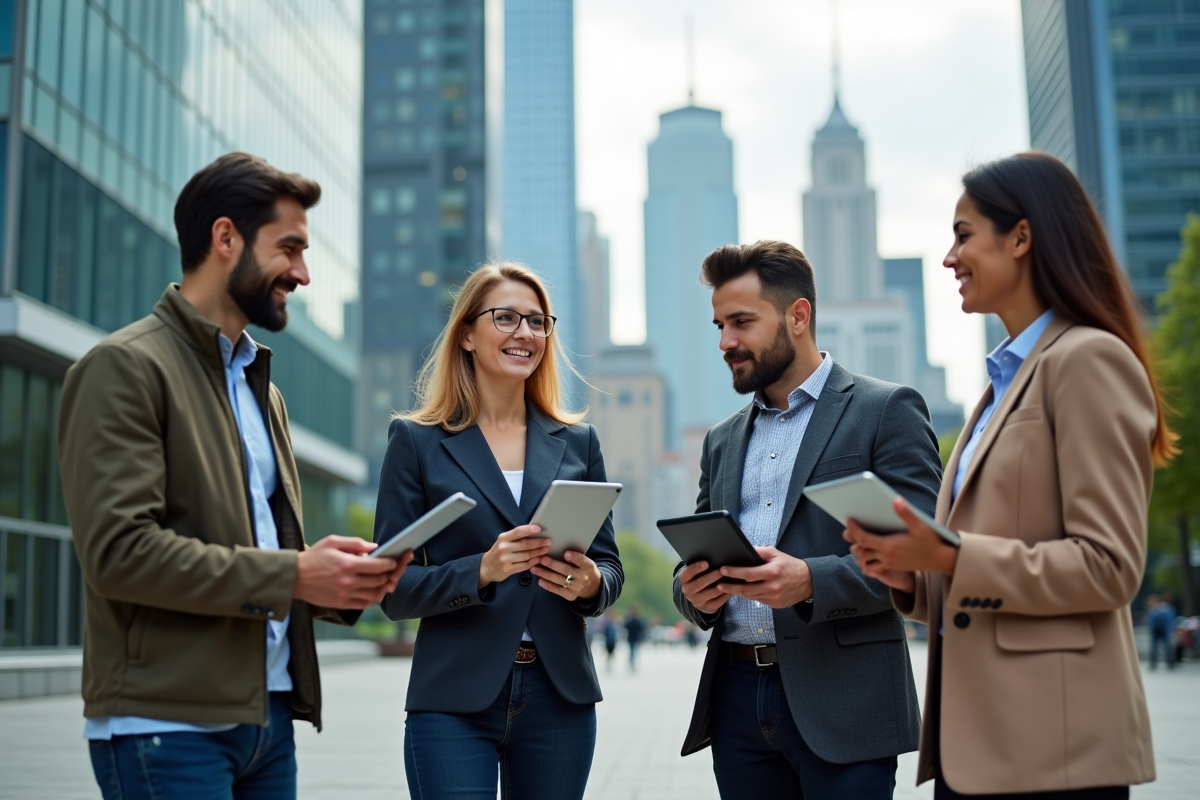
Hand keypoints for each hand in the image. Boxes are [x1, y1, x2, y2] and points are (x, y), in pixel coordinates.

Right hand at [294, 535, 412, 609]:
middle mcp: (348, 581)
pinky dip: (373, 598)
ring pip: (376, 594)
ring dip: (384, 587)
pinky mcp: (341, 604)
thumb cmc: (314, 557)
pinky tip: (374, 590)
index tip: (395, 560)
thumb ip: (356, 543)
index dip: (392, 563)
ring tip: (385, 580)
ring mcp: (345, 595)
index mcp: (348, 564)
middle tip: (394, 569)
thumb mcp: (333, 541)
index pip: (380, 566)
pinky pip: (365, 604)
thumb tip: (375, 547)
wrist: (294, 577)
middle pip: (380, 580)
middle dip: (390, 574)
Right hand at [479, 524, 550, 588]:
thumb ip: (515, 538)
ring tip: (546, 550)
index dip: (529, 530)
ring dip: (538, 552)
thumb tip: (534, 532)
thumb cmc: (499, 552)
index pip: (517, 532)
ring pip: (526, 555)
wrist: (486, 568)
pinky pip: (525, 565)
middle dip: (538, 542)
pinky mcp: (508, 569)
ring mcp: (505, 559)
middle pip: (524, 544)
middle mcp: (503, 548)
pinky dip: (533, 562)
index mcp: (503, 538)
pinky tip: (539, 559)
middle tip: (548, 541)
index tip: (539, 528)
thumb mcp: (503, 541)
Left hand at [531, 551, 601, 600]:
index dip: (574, 557)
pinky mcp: (570, 596)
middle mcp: (583, 577)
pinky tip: (540, 580)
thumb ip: (576, 557)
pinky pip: (557, 590)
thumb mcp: (585, 561)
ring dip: (545, 574)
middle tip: (542, 559)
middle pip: (566, 570)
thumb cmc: (584, 569)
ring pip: (558, 580)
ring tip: (534, 568)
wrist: (592, 586)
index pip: (582, 560)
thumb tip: (559, 549)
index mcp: (588, 566)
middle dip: (553, 564)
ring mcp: (576, 588)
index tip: (565, 553)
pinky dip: (547, 585)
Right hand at [678, 561, 731, 614]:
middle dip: (711, 577)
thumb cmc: (699, 578)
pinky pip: (716, 603)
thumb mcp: (696, 573)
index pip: (687, 573)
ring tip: (727, 582)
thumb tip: (713, 558)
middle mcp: (688, 591)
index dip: (696, 568)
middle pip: (699, 584)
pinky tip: (729, 591)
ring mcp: (696, 601)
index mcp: (684, 580)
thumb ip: (701, 567)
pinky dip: (724, 597)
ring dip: (719, 588)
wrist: (698, 597)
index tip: (706, 563)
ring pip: (709, 594)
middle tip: (721, 571)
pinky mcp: (706, 608)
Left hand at [717, 547, 812, 607]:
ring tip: (726, 587)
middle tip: (719, 584)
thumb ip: (760, 551)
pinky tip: (743, 591)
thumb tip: (745, 550)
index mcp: (772, 571)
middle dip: (730, 587)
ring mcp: (774, 597)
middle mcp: (773, 586)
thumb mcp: (776, 554)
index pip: (748, 573)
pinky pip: (758, 600)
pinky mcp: (775, 604)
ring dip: (738, 592)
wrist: (808, 582)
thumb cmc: (790, 566)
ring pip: (750, 596)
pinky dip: (750, 595)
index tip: (723, 570)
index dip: (734, 572)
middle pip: (746, 589)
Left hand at [842, 497, 956, 582]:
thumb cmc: (930, 542)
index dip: (853, 529)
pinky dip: (865, 562)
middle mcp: (886, 556)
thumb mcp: (921, 526)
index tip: (848, 519)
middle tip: (848, 530)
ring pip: (864, 560)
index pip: (863, 538)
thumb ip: (907, 514)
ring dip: (858, 551)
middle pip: (860, 550)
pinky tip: (866, 552)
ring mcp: (888, 563)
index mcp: (889, 546)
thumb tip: (896, 500)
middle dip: (852, 540)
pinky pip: (872, 568)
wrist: (940, 560)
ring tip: (855, 539)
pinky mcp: (892, 567)